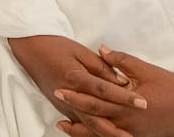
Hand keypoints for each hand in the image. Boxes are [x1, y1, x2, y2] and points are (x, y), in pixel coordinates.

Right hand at [8, 35, 140, 126]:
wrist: (29, 49)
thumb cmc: (55, 46)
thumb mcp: (80, 51)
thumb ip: (102, 67)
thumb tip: (123, 81)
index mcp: (75, 77)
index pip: (105, 91)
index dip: (125, 97)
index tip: (143, 103)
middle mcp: (69, 95)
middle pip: (96, 117)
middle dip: (117, 127)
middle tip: (136, 134)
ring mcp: (63, 105)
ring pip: (87, 125)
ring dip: (105, 133)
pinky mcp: (61, 108)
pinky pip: (79, 123)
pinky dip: (92, 131)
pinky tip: (105, 135)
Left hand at [56, 47, 173, 136]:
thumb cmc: (172, 87)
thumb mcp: (145, 70)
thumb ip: (120, 60)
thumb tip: (100, 49)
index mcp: (128, 105)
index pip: (96, 100)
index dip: (76, 95)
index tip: (59, 88)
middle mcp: (128, 122)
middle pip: (94, 118)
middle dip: (73, 110)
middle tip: (56, 100)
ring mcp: (133, 133)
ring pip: (101, 134)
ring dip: (82, 130)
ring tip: (64, 125)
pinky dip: (99, 136)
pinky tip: (89, 132)